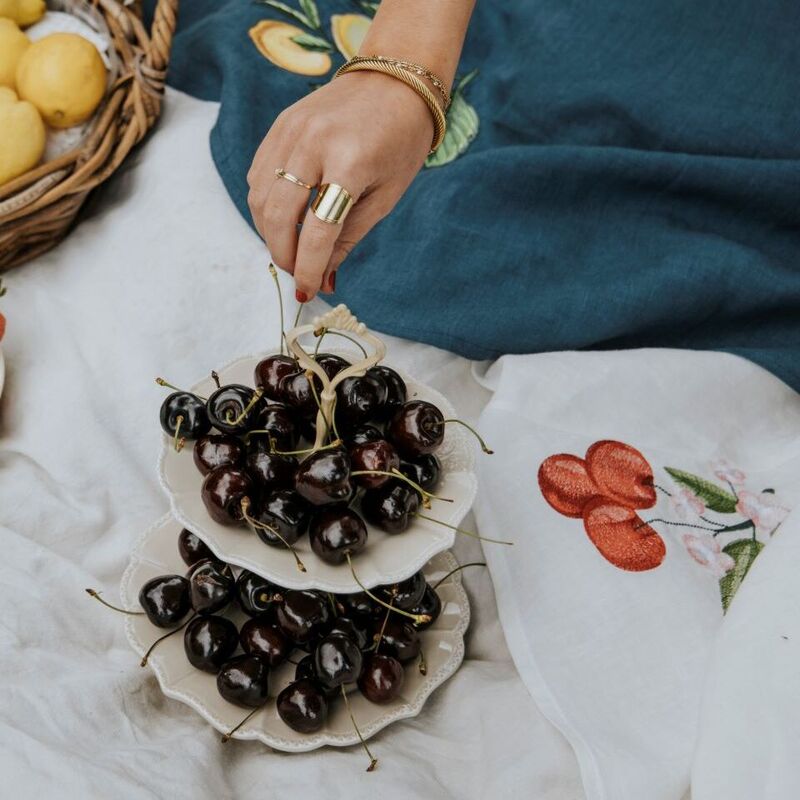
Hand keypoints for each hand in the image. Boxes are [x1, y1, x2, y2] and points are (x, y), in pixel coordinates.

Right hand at [247, 71, 432, 299]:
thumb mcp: (386, 196)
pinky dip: (265, 205)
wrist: (393, 79)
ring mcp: (290, 130)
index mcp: (351, 161)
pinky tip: (285, 218)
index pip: (319, 230)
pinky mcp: (279, 125)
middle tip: (299, 273)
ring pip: (260, 197)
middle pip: (279, 215)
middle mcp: (313, 142)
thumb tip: (325, 278)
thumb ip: (350, 237)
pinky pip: (257, 175)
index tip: (309, 292)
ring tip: (293, 249)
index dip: (310, 267)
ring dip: (270, 233)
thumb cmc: (400, 141)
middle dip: (284, 254)